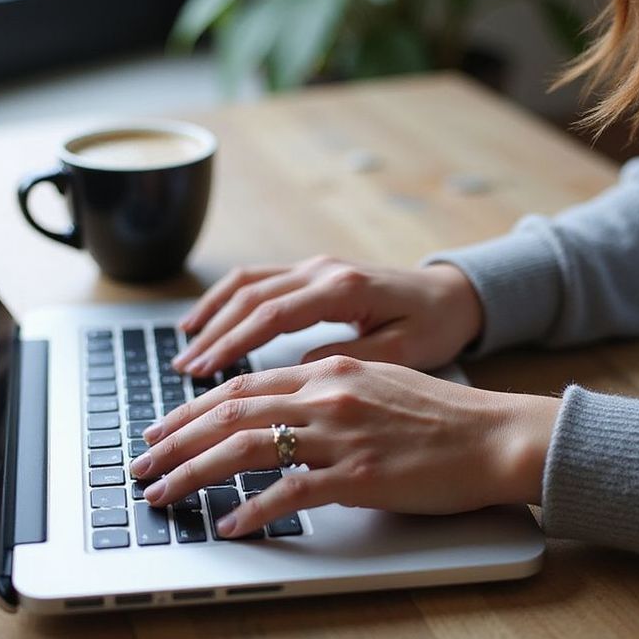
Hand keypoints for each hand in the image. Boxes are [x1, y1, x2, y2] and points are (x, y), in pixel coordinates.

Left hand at [131, 356, 559, 537]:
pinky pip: (292, 493)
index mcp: (327, 372)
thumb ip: (324, 394)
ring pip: (246, 447)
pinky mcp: (361, 476)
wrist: (497, 435)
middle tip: (140, 463)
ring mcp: (341, 435)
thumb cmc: (441, 417)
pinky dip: (254, 509)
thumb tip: (279, 413)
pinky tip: (229, 525)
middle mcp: (326, 395)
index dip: (191, 411)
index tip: (161, 430)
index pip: (241, 387)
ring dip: (194, 472)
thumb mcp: (375, 385)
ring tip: (162, 493)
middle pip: (229, 412)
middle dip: (174, 440)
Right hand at [173, 256, 483, 376]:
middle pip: (250, 297)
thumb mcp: (404, 351)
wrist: (455, 294)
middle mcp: (322, 270)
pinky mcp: (311, 271)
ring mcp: (314, 266)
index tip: (203, 373)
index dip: (233, 344)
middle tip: (183, 371)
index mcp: (343, 289)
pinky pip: (258, 279)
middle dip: (212, 333)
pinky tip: (206, 321)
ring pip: (247, 283)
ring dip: (212, 313)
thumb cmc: (435, 326)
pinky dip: (226, 299)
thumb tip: (298, 369)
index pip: (272, 316)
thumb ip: (350, 358)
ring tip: (183, 347)